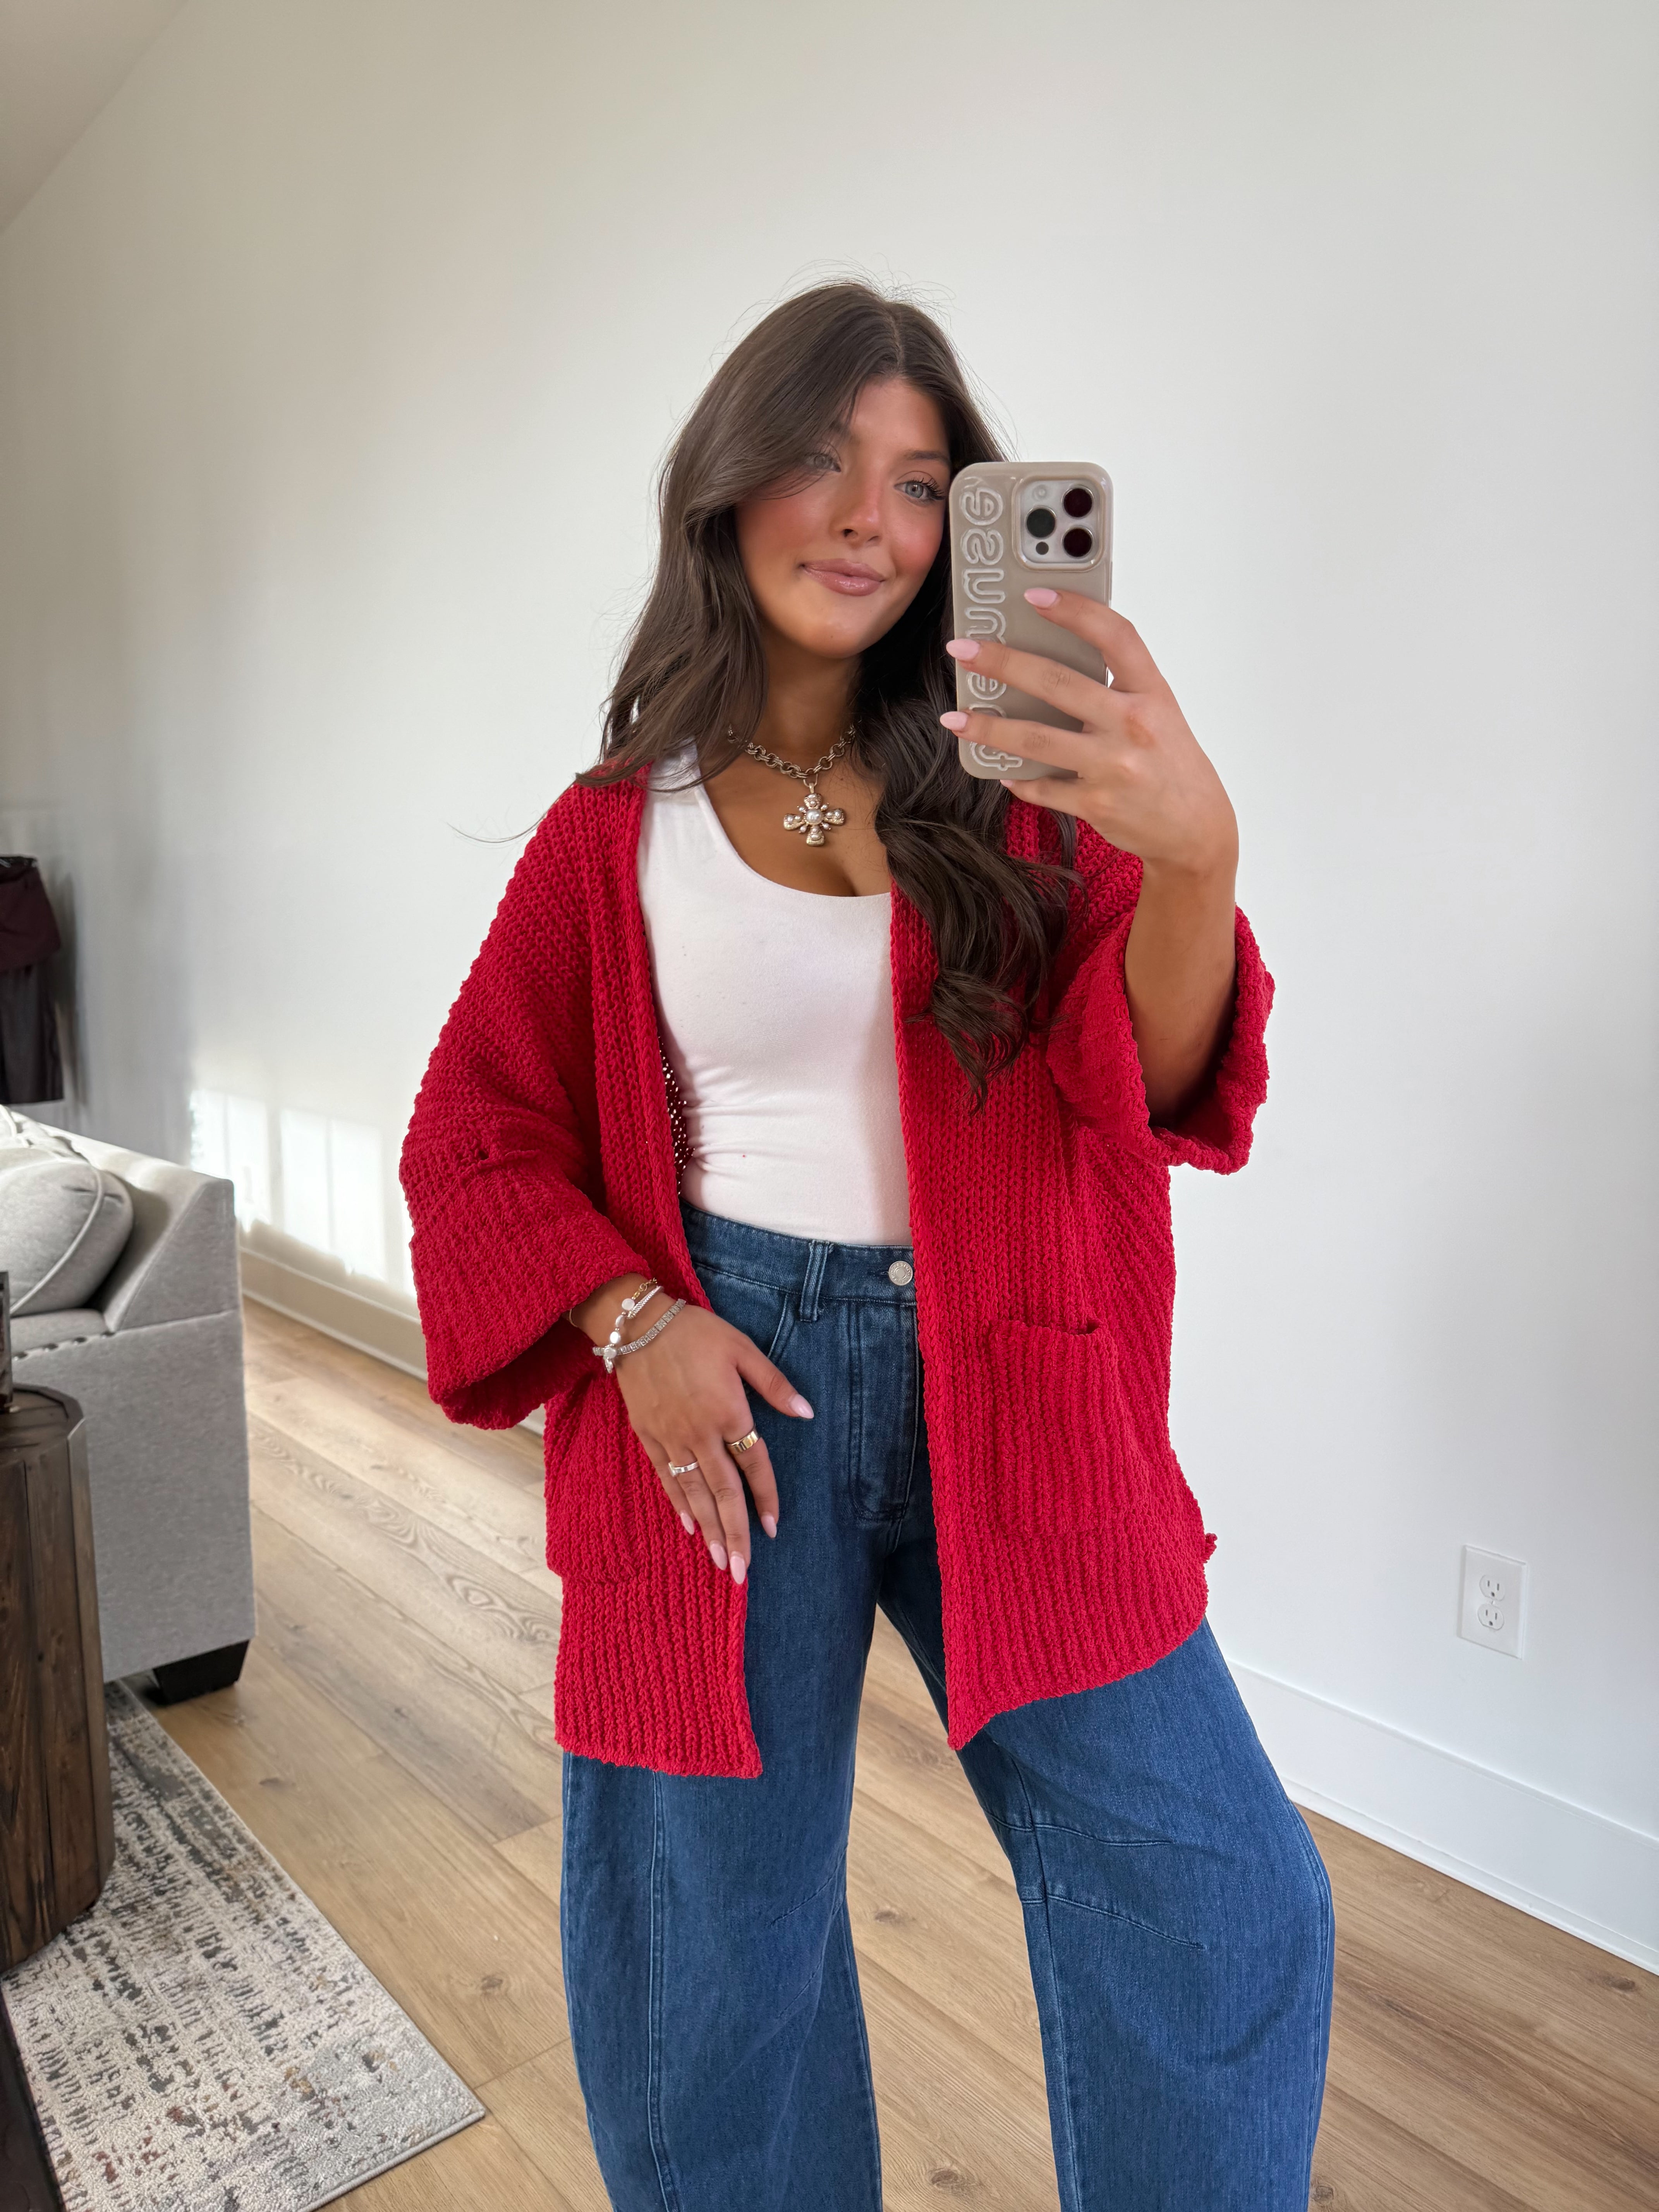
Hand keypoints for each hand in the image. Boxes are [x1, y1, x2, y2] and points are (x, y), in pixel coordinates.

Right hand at [613, 1301, 812, 1583]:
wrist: (636, 1323)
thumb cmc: (695, 1331)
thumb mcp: (742, 1349)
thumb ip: (774, 1384)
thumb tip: (806, 1413)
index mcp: (729, 1412)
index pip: (754, 1464)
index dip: (766, 1497)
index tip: (774, 1528)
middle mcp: (700, 1433)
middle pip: (723, 1492)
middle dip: (734, 1534)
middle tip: (741, 1572)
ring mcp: (671, 1437)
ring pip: (694, 1493)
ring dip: (708, 1530)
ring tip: (719, 1561)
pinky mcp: (648, 1436)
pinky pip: (667, 1478)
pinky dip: (678, 1504)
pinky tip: (689, 1526)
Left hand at [941, 593, 1236, 878]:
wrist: (1196, 829)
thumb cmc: (1171, 762)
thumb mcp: (1158, 712)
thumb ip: (1116, 686)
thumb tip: (1053, 659)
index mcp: (1151, 692)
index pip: (1114, 636)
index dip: (1074, 610)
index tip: (1035, 595)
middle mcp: (1132, 724)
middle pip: (1057, 682)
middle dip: (1002, 663)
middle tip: (962, 651)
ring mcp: (1113, 766)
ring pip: (1036, 739)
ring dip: (988, 728)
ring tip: (955, 719)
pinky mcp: (1096, 804)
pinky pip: (1043, 787)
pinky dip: (1019, 779)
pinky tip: (1001, 771)